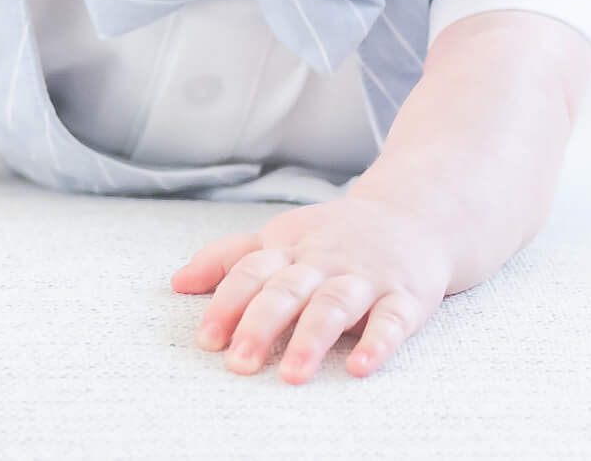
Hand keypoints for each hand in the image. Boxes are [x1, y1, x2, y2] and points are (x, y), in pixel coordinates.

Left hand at [172, 194, 451, 382]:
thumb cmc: (333, 235)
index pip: (252, 271)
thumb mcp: (281, 237)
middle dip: (262, 325)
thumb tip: (176, 282)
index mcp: (291, 249)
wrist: (413, 214)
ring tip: (292, 375)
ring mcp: (366, 277)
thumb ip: (230, 258)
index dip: (227, 304)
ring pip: (335, 304)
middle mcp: (324, 261)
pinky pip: (392, 319)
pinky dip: (377, 342)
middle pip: (288, 289)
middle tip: (239, 364)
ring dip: (313, 338)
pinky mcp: (406, 295)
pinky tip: (361, 367)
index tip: (206, 340)